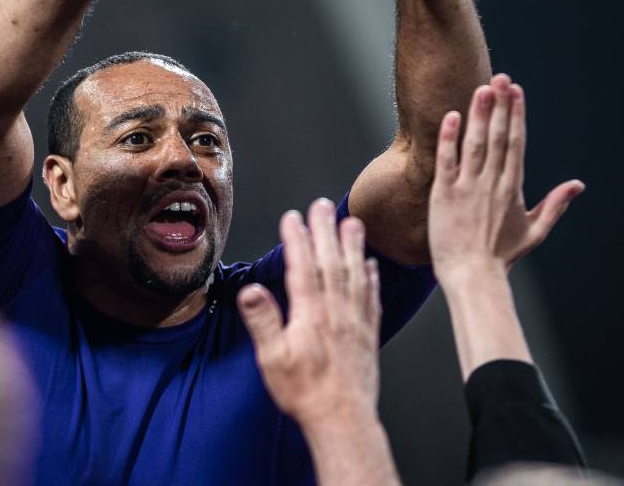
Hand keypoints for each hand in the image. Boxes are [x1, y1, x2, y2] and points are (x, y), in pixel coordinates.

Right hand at [237, 199, 381, 428]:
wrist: (343, 419)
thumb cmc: (305, 392)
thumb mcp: (272, 359)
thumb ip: (263, 321)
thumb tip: (250, 291)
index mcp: (311, 314)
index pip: (302, 267)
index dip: (297, 239)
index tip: (292, 216)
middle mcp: (336, 311)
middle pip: (330, 262)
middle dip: (325, 230)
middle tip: (322, 205)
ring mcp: (356, 321)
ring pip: (355, 274)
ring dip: (353, 246)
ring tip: (353, 221)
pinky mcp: (369, 334)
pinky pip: (372, 297)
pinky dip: (372, 277)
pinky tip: (371, 265)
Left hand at [428, 74, 583, 283]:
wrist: (473, 277)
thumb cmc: (501, 257)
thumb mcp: (534, 231)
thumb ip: (555, 205)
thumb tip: (578, 185)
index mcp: (512, 188)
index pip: (516, 143)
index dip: (516, 115)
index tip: (516, 92)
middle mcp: (492, 183)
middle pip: (498, 137)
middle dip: (500, 105)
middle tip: (501, 77)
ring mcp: (467, 188)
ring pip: (475, 144)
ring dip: (479, 115)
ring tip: (482, 88)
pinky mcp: (444, 195)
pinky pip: (447, 161)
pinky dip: (449, 139)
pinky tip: (451, 116)